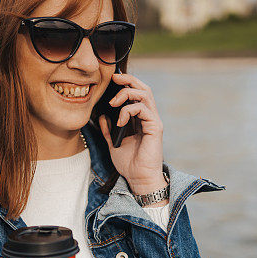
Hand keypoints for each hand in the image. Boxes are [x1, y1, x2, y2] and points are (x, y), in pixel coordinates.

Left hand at [98, 72, 166, 194]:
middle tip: (114, 79)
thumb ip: (108, 130)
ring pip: (145, 94)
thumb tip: (101, 116)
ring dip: (126, 94)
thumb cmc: (129, 164)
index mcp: (140, 119)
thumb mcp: (113, 144)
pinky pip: (143, 109)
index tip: (111, 81)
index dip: (126, 84)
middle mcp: (149, 117)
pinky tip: (120, 121)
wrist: (138, 178)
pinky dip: (128, 110)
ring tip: (113, 103)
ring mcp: (153, 121)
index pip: (136, 94)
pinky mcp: (155, 127)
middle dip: (129, 80)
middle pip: (143, 88)